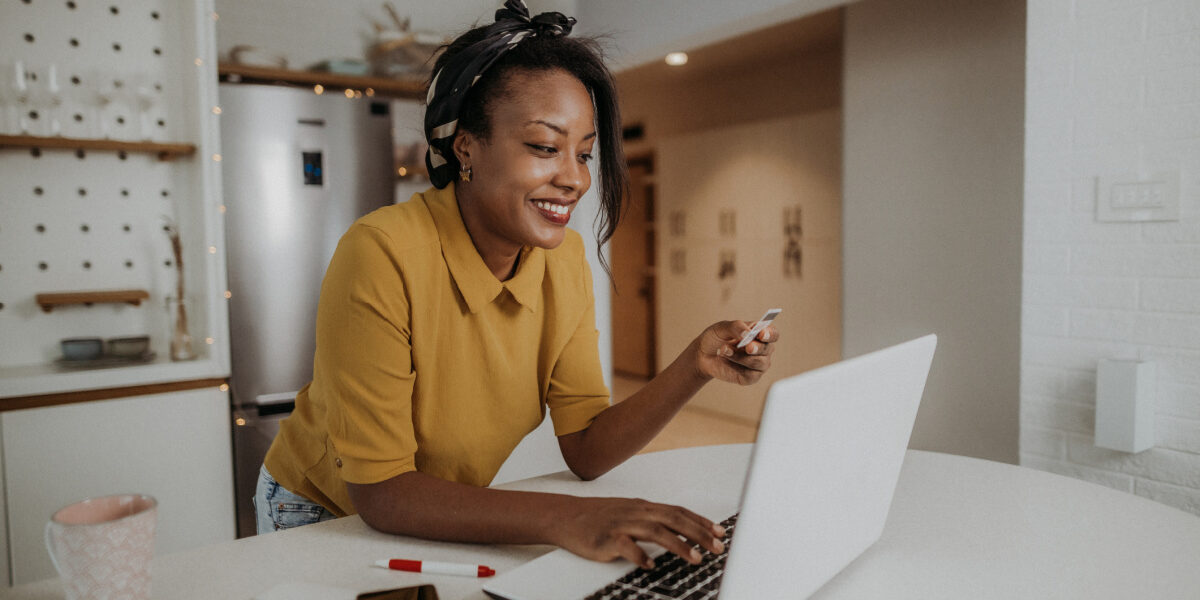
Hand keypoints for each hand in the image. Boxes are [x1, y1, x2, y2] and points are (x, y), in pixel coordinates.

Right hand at [552, 497, 725, 568]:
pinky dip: (639, 555)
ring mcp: (621, 524)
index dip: (700, 521)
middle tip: (716, 547)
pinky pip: (625, 546)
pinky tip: (649, 565)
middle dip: (698, 532)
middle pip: (673, 519)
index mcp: (644, 507)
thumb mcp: (630, 513)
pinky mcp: (606, 538)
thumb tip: (679, 530)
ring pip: (655, 530)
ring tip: (694, 557)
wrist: (566, 516)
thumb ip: (652, 520)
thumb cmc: (598, 517)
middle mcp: (636, 512)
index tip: (719, 532)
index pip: (678, 511)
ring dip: (678, 544)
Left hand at [692, 319, 777, 384]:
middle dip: (757, 348)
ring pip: (759, 362)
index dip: (770, 334)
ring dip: (741, 357)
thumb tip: (748, 333)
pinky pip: (751, 375)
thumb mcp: (722, 328)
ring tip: (724, 350)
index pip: (773, 333)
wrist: (703, 355)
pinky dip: (737, 367)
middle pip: (768, 349)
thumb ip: (736, 327)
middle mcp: (763, 349)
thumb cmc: (716, 338)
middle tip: (747, 346)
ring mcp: (758, 364)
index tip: (761, 334)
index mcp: (759, 332)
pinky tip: (726, 360)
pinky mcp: (751, 377)